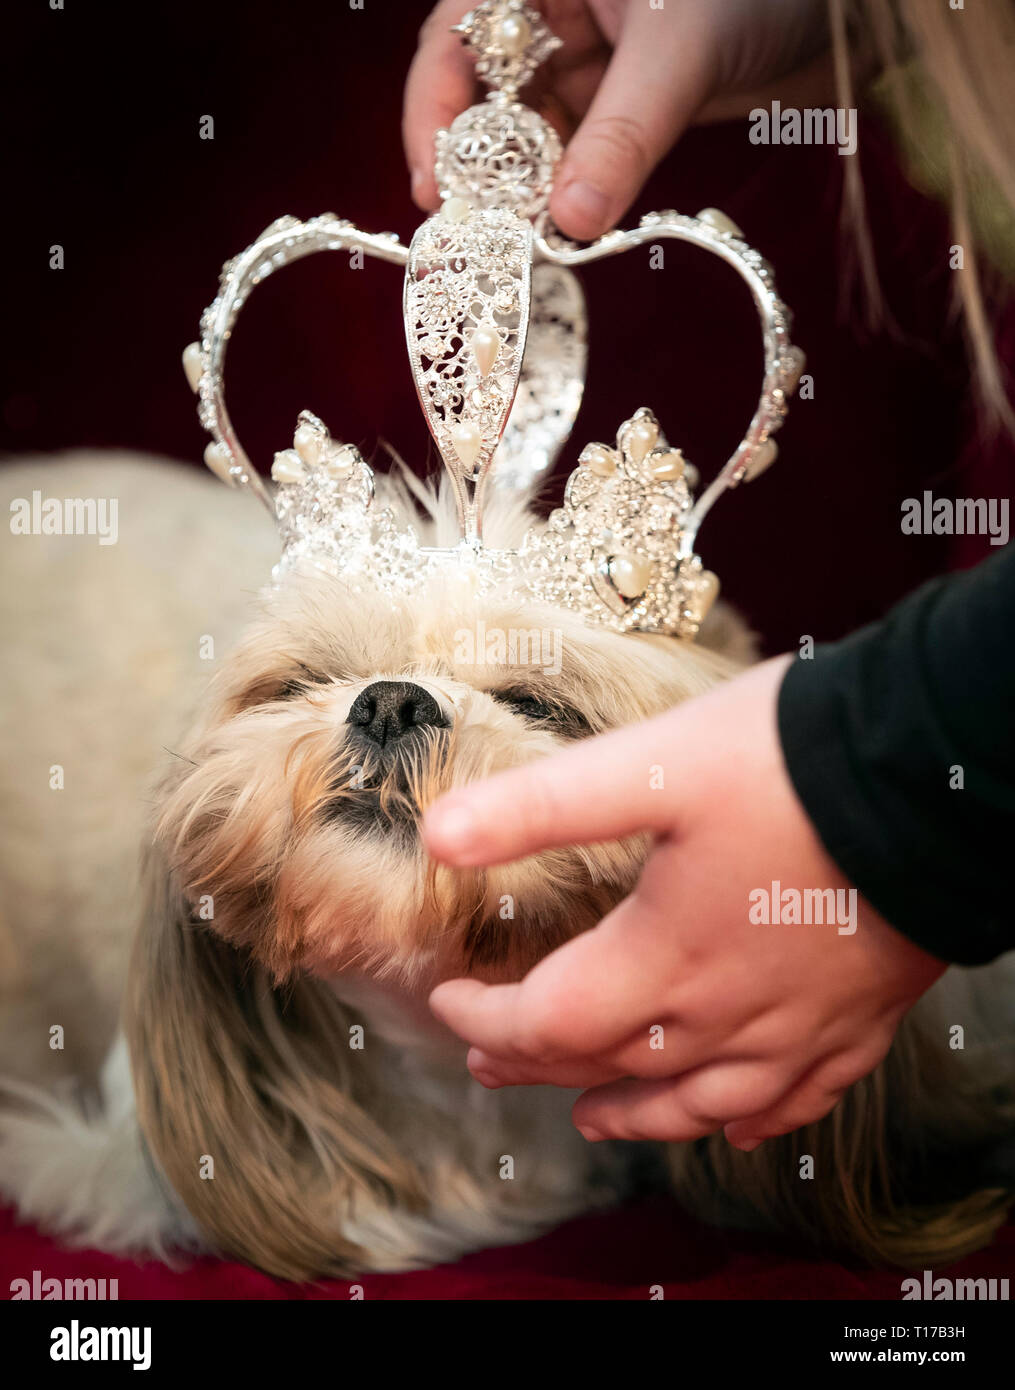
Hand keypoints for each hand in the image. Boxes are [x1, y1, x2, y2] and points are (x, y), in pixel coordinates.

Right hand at [403, 0, 830, 240]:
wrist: (844, 9)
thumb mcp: (680, 47)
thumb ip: (623, 133)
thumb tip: (569, 221)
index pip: (453, 42)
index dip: (433, 114)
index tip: (435, 189)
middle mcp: (550, 12)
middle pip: (482, 97)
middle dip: (477, 167)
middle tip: (472, 237)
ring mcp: (585, 60)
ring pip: (529, 134)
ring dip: (525, 192)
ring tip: (520, 245)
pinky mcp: (621, 104)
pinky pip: (578, 155)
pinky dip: (571, 194)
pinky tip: (566, 231)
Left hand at [423, 656, 945, 1148]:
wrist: (930, 778)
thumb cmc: (789, 765)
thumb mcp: (650, 767)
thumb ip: (542, 807)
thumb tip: (437, 834)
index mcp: (666, 955)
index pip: (549, 1020)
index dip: (487, 1017)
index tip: (448, 999)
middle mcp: (727, 1012)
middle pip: (612, 1063)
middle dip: (539, 1062)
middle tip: (492, 1059)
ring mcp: (799, 1027)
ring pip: (700, 1102)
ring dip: (635, 1112)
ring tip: (594, 1118)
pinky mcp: (856, 1019)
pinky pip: (796, 1098)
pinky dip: (752, 1117)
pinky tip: (740, 1122)